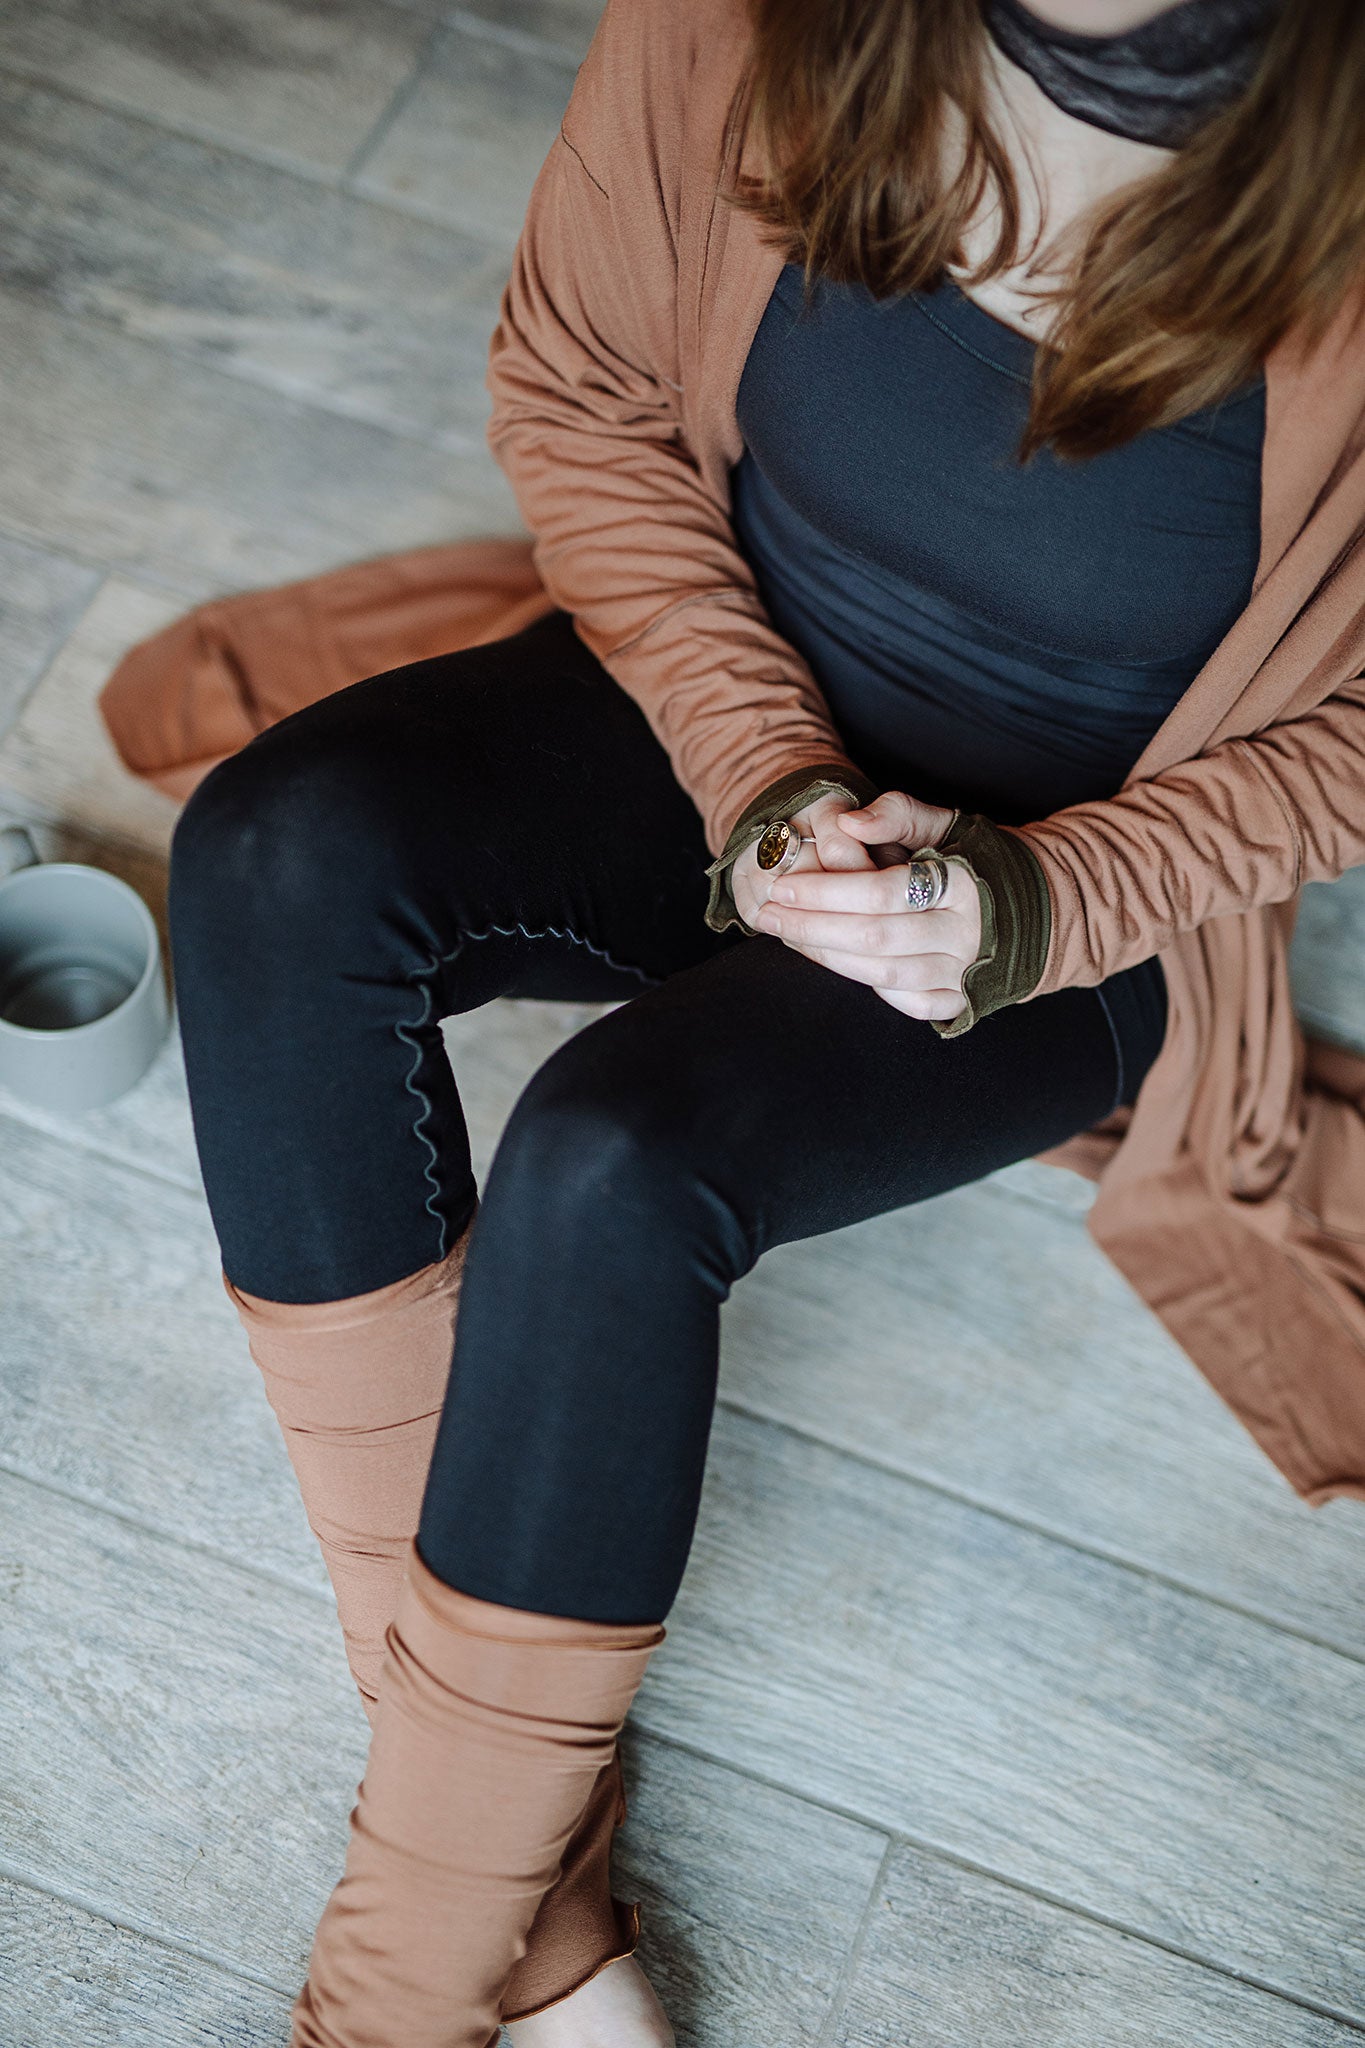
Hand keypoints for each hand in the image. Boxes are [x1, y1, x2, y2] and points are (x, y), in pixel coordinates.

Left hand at [748, 789, 980, 1022]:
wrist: (1040, 905)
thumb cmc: (974, 857)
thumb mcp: (945, 823)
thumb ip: (897, 815)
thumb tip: (848, 822)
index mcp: (964, 883)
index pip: (881, 891)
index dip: (826, 891)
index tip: (782, 885)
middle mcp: (969, 933)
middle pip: (874, 937)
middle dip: (811, 926)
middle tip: (766, 914)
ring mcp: (968, 972)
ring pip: (883, 973)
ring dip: (826, 956)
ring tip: (786, 935)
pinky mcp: (965, 999)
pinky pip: (909, 1003)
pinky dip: (868, 985)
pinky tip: (835, 962)